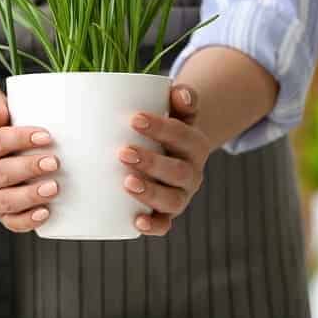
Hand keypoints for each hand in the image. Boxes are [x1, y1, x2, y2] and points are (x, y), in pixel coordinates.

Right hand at [0, 95, 59, 232]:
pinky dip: (27, 221)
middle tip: (54, 162)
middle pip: (1, 174)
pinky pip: (12, 221)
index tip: (46, 136)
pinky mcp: (0, 212)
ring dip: (30, 196)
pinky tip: (45, 213)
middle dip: (29, 169)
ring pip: (6, 201)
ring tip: (53, 187)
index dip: (21, 139)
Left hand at [118, 84, 208, 235]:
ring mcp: (180, 195)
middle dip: (152, 162)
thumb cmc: (162, 128)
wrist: (170, 152)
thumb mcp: (173, 109)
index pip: (182, 135)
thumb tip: (179, 91)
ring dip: (151, 192)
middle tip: (124, 152)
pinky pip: (165, 225)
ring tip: (127, 182)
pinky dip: (154, 226)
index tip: (134, 119)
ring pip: (173, 200)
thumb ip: (179, 98)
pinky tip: (137, 222)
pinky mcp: (167, 214)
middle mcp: (192, 172)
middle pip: (179, 170)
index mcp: (194, 143)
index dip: (161, 128)